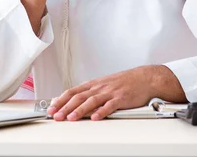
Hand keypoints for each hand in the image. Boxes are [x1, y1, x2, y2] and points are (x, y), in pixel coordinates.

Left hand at [46, 65, 185, 120]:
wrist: (145, 78)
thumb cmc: (125, 82)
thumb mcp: (105, 84)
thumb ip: (92, 93)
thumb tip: (76, 102)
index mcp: (95, 84)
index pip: (73, 91)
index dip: (61, 100)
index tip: (51, 108)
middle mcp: (100, 87)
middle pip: (79, 96)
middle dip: (65, 107)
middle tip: (56, 116)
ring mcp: (111, 92)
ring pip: (92, 101)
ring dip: (80, 110)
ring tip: (71, 118)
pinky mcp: (122, 98)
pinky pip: (110, 105)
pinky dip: (102, 112)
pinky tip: (95, 118)